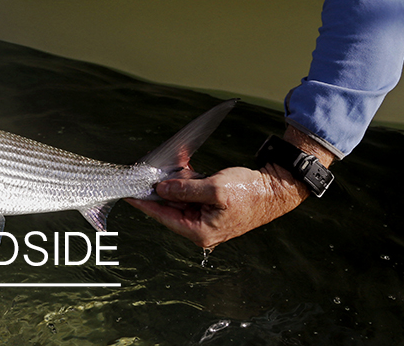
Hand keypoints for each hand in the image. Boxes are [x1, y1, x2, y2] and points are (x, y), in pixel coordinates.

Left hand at [126, 127, 333, 248]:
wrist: (275, 189)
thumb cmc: (249, 192)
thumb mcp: (214, 188)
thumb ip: (185, 190)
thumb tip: (162, 189)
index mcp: (200, 231)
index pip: (164, 216)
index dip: (145, 203)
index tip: (128, 194)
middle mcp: (201, 229)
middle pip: (170, 209)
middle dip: (158, 192)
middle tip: (142, 177)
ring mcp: (207, 220)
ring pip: (180, 201)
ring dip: (173, 186)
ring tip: (163, 172)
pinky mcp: (212, 209)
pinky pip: (191, 197)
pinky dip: (185, 185)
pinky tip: (181, 173)